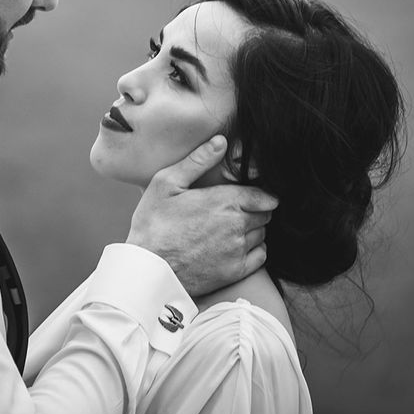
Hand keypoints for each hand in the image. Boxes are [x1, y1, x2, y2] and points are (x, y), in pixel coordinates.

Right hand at [126, 135, 276, 295]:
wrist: (148, 268)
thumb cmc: (153, 223)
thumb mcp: (166, 183)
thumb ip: (197, 161)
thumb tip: (221, 141)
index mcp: (225, 200)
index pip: (263, 195)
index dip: (259, 194)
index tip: (250, 195)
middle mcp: (237, 225)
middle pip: (265, 214)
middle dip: (254, 210)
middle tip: (233, 210)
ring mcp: (238, 250)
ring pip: (262, 234)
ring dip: (252, 229)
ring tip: (229, 228)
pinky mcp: (235, 271)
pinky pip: (260, 256)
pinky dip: (254, 249)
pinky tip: (234, 246)